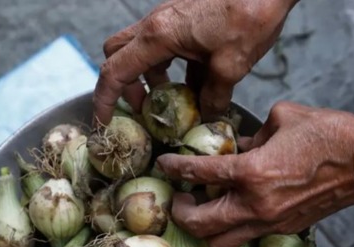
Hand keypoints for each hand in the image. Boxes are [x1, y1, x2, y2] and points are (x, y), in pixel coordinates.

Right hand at [93, 0, 296, 124]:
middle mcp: (157, 24)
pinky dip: (175, 68)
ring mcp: (171, 18)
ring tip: (176, 104)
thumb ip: (213, 97)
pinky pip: (169, 46)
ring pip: (145, 51)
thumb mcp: (231, 67)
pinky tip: (199, 86)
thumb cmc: (249, 16)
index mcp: (158, 35)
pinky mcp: (187, 18)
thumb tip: (207, 117)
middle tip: (147, 110)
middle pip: (120, 55)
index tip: (103, 123)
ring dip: (154, 78)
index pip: (115, 72)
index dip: (104, 101)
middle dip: (127, 86)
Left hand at [156, 102, 353, 246]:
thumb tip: (236, 145)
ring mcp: (272, 223)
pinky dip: (233, 228)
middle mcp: (257, 205)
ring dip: (205, 229)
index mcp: (253, 173)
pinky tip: (236, 210)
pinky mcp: (286, 229)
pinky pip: (248, 237)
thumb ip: (250, 134)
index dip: (175, 168)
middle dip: (180, 212)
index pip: (198, 174)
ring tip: (203, 210)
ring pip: (221, 243)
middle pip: (200, 225)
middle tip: (178, 198)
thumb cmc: (329, 133)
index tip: (164, 164)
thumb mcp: (282, 118)